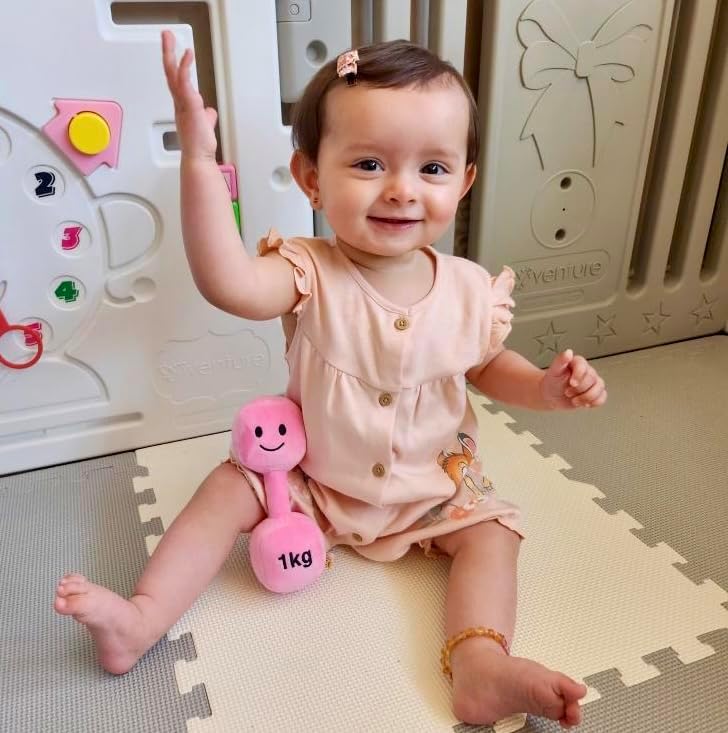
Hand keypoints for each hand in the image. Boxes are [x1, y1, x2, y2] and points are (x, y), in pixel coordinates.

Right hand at [161, 30, 217, 159]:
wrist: (198, 157)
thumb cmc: (199, 144)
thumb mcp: (204, 124)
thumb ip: (205, 115)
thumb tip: (209, 112)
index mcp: (182, 104)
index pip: (176, 79)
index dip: (174, 64)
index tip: (174, 50)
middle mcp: (180, 102)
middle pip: (170, 72)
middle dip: (167, 52)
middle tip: (165, 35)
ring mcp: (183, 103)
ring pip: (173, 74)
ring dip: (171, 54)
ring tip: (169, 37)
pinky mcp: (189, 105)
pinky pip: (185, 82)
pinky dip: (185, 67)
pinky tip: (187, 55)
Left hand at [540, 349, 606, 408]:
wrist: (551, 395)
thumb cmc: (552, 382)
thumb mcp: (554, 371)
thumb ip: (560, 360)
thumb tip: (568, 352)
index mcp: (577, 363)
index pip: (584, 366)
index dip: (579, 375)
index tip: (571, 383)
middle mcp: (587, 371)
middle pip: (592, 379)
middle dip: (578, 389)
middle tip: (567, 392)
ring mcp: (592, 382)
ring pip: (599, 388)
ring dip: (586, 397)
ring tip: (574, 400)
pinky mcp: (595, 392)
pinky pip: (602, 397)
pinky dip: (594, 402)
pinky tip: (584, 403)